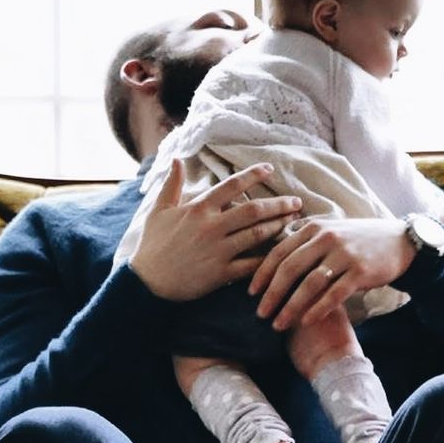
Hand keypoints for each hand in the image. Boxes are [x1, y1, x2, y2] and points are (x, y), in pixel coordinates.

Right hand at [131, 158, 302, 302]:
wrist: (146, 283)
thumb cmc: (153, 245)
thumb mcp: (158, 211)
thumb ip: (172, 185)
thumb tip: (176, 159)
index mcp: (198, 209)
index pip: (231, 185)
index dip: (253, 174)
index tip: (270, 168)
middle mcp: (211, 227)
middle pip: (253, 210)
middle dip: (279, 204)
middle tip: (296, 202)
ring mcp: (218, 251)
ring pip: (257, 235)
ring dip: (279, 227)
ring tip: (294, 221)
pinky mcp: (221, 274)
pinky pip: (251, 264)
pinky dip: (268, 258)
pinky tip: (282, 252)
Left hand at [248, 216, 415, 331]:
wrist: (400, 241)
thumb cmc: (358, 240)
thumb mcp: (330, 231)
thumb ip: (305, 242)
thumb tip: (274, 261)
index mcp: (314, 228)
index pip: (279, 251)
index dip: (262, 273)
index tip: (250, 293)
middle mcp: (327, 238)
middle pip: (289, 268)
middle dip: (271, 294)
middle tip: (260, 314)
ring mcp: (344, 254)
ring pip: (309, 284)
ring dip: (290, 307)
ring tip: (279, 324)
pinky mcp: (360, 271)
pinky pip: (334, 294)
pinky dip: (317, 309)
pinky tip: (305, 322)